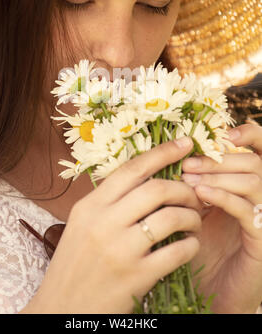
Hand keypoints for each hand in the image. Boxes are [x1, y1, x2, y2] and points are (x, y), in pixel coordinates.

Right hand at [21, 137, 203, 313]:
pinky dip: (191, 245)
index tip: (185, 143)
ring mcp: (120, 251)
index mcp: (90, 206)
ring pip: (171, 217)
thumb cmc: (75, 264)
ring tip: (194, 221)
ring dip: (192, 216)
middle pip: (156, 189)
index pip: (131, 169)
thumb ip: (109, 201)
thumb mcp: (82, 224)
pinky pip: (177, 252)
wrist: (63, 309)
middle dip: (184, 189)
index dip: (161, 152)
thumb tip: (146, 176)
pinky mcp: (136, 277)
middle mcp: (103, 223)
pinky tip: (190, 245)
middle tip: (194, 195)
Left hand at [181, 123, 261, 313]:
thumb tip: (172, 151)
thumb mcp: (196, 207)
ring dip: (218, 174)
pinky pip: (248, 209)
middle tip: (187, 164)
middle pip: (252, 161)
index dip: (248, 134)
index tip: (222, 133)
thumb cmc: (199, 245)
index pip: (259, 148)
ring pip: (253, 180)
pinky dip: (223, 196)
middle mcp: (260, 197)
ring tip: (188, 178)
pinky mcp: (261, 237)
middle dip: (218, 158)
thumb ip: (194, 180)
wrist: (211, 291)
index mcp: (247, 185)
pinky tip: (200, 194)